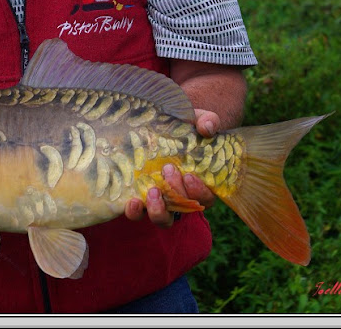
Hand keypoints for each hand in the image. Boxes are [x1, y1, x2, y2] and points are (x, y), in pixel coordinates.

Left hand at [124, 108, 218, 227]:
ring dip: (159, 210)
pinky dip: (135, 212)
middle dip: (177, 191)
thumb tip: (208, 128)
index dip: (200, 191)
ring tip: (152, 191)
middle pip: (185, 208)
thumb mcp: (193, 120)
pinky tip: (132, 201)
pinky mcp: (140, 202)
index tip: (190, 175)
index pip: (206, 197)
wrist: (152, 128)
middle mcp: (180, 197)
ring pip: (164, 219)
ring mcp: (160, 202)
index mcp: (199, 183)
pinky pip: (138, 215)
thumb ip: (206, 120)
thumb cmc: (179, 128)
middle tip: (168, 169)